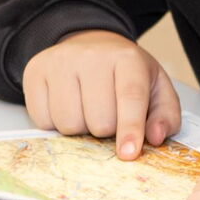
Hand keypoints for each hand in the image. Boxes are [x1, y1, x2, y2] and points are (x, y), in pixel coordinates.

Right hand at [23, 29, 180, 160]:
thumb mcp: (156, 89)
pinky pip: (43, 120)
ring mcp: (59, 62)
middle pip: (98, 120)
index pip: (129, 97)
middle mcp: (91, 55)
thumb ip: (165, 115)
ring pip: (68, 124)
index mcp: (127, 58)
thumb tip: (155, 137)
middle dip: (106, 129)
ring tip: (87, 109)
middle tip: (108, 113)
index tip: (129, 154)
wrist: (90, 46)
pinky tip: (67, 105)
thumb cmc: (124, 74)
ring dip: (81, 129)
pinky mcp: (34, 72)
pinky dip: (56, 123)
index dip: (130, 128)